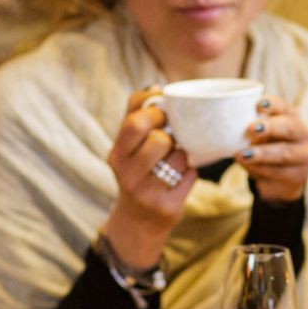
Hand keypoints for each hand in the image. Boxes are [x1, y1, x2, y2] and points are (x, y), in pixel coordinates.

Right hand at [104, 88, 196, 268]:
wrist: (138, 221)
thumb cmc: (137, 174)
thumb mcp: (128, 148)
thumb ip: (136, 116)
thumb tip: (155, 87)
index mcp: (117, 153)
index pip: (135, 121)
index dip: (155, 109)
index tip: (163, 112)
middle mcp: (126, 173)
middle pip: (158, 138)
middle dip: (171, 133)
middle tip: (172, 135)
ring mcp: (146, 191)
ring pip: (179, 156)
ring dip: (183, 154)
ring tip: (176, 160)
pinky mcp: (166, 206)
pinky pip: (190, 176)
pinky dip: (190, 172)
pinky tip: (181, 177)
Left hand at [238, 96, 307, 203]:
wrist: (278, 179)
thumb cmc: (264, 147)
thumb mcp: (257, 135)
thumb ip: (249, 129)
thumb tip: (226, 126)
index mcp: (292, 117)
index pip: (284, 107)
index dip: (273, 104)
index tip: (258, 104)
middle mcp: (303, 133)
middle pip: (290, 128)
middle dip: (270, 128)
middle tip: (250, 129)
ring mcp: (305, 155)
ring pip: (285, 153)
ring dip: (262, 153)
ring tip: (243, 155)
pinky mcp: (300, 175)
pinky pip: (279, 172)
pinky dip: (261, 169)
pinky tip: (248, 167)